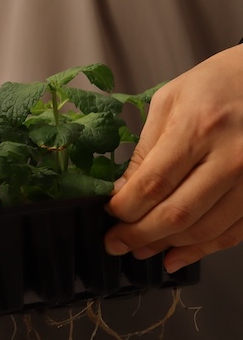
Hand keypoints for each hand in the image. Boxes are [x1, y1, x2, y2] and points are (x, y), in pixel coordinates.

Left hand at [104, 43, 242, 271]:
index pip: (153, 184)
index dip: (125, 208)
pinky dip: (203, 249)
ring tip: (142, 249)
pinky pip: (233, 231)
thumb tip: (123, 191)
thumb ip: (147, 149)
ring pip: (205, 229)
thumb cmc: (218, 85)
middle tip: (116, 243)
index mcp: (200, 127)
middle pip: (177, 213)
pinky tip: (177, 254)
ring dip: (167, 246)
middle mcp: (232, 155)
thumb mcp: (170, 102)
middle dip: (139, 235)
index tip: (109, 214)